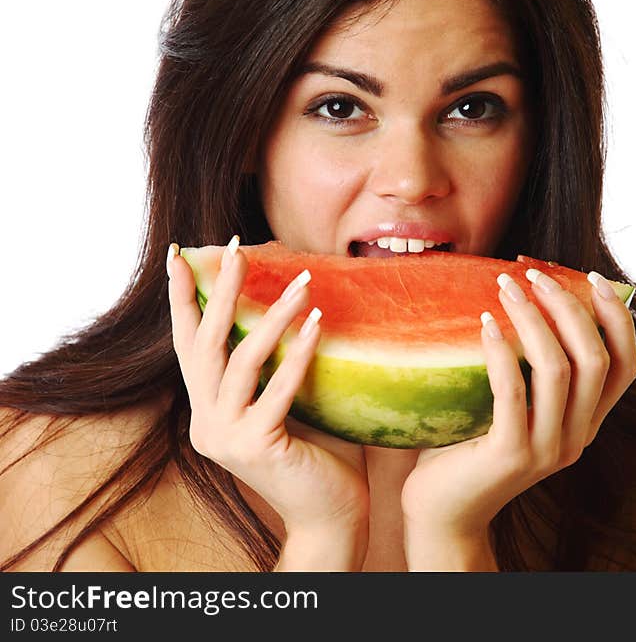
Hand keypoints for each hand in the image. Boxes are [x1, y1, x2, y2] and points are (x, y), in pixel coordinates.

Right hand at [166, 239, 369, 555]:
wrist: (331, 514)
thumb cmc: (318, 454)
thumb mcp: (285, 402)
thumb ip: (273, 367)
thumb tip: (292, 303)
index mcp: (208, 410)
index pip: (188, 346)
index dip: (183, 300)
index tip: (179, 254)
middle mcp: (206, 423)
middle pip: (205, 345)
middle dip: (221, 290)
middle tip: (238, 246)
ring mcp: (226, 438)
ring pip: (239, 363)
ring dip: (272, 317)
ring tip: (304, 282)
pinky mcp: (256, 447)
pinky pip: (277, 391)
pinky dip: (297, 355)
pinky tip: (317, 324)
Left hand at [400, 268, 635, 566]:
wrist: (445, 512)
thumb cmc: (473, 447)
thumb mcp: (518, 408)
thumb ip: (533, 371)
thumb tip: (529, 299)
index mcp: (587, 424)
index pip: (627, 366)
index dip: (617, 318)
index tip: (591, 278)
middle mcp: (578, 438)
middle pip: (595, 359)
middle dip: (568, 306)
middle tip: (533, 275)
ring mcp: (547, 449)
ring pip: (558, 369)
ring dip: (532, 318)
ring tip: (505, 287)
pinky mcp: (510, 454)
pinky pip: (512, 390)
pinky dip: (501, 351)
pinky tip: (485, 323)